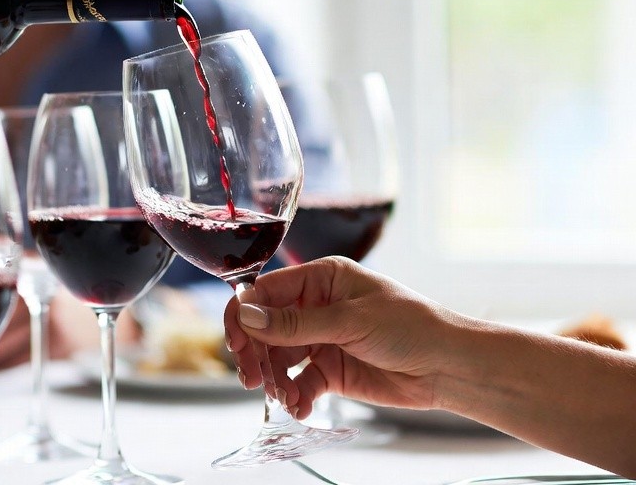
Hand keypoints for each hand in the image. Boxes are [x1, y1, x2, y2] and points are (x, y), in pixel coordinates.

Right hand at [223, 257, 457, 419]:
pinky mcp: (330, 371)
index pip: (265, 291)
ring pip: (278, 358)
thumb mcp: (350, 321)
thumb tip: (247, 317)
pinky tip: (300, 406)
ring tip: (285, 397)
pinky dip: (295, 395)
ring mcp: (321, 339)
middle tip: (253, 379)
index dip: (244, 315)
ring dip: (275, 379)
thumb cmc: (411, 326)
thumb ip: (295, 324)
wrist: (450, 366)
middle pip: (265, 328)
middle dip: (256, 354)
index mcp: (320, 279)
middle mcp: (315, 306)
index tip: (237, 342)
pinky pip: (299, 382)